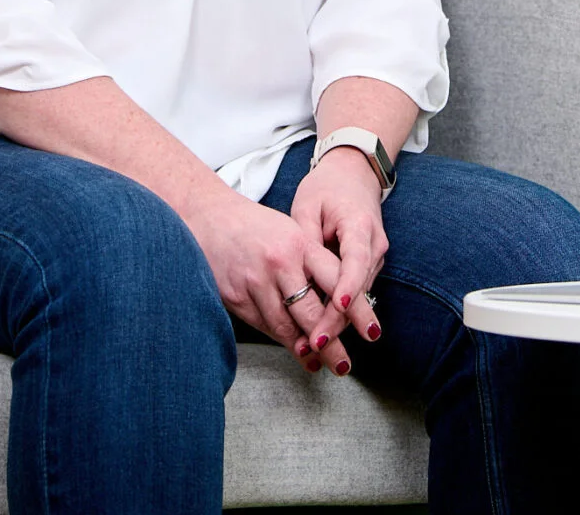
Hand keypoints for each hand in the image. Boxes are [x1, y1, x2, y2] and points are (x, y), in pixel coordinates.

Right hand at [186, 190, 356, 374]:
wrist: (208, 215)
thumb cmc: (255, 226)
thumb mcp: (290, 232)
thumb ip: (312, 264)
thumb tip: (337, 304)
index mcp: (300, 243)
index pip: (337, 280)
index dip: (356, 309)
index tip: (371, 332)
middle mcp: (280, 263)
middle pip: (313, 312)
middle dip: (332, 344)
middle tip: (345, 365)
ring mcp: (256, 282)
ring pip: (287, 327)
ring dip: (306, 350)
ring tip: (321, 364)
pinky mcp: (237, 297)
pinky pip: (265, 326)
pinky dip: (282, 340)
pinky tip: (294, 350)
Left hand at [289, 146, 388, 370]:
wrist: (354, 174)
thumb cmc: (326, 189)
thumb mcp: (307, 206)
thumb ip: (304, 239)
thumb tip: (298, 276)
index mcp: (359, 224)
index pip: (355, 260)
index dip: (347, 287)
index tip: (335, 307)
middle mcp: (374, 245)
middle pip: (358, 289)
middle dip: (338, 320)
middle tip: (316, 344)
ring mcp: (375, 257)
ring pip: (358, 297)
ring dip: (337, 323)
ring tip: (314, 347)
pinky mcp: (369, 266)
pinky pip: (355, 292)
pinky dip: (338, 313)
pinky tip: (320, 332)